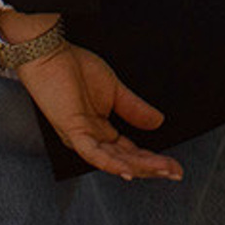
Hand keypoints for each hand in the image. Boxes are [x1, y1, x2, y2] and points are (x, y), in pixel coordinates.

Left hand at [1, 20, 180, 180]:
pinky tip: (128, 170)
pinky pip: (92, 152)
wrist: (49, 52)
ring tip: (161, 170)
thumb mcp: (114, 90)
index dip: (152, 160)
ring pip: (112, 160)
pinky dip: (111, 163)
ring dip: (138, 167)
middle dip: (151, 167)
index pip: (129, 152)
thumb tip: (158, 122)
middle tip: (175, 172)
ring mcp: (81, 137)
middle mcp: (91, 139)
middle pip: (125, 160)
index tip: (174, 166)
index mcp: (100, 131)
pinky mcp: (72, 129)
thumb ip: (134, 108)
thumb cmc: (75, 68)